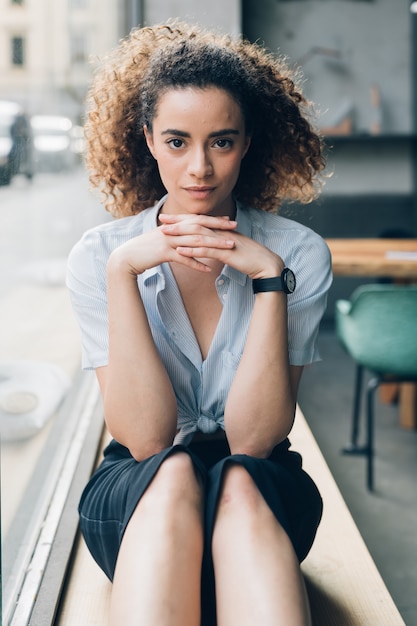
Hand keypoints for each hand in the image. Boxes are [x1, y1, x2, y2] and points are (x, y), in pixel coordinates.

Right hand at [108, 214, 237, 275]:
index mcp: (172, 225)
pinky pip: (184, 258)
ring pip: (195, 241)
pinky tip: (209, 269)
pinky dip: (197, 264)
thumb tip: (186, 239)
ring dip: (214, 244)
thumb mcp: (161, 240)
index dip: (213, 219)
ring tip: (229, 248)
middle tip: (235, 228)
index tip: (228, 221)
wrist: (126, 257)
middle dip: (218, 227)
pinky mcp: (163, 253)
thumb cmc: (144, 250)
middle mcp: (172, 229)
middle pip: (199, 226)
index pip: (196, 219)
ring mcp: (168, 240)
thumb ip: (174, 237)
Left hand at [160, 214, 283, 278]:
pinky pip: (206, 250)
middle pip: (196, 223)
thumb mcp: (233, 249)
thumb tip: (212, 245)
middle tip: (161, 219)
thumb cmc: (251, 258)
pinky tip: (180, 250)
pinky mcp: (226, 253)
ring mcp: (223, 242)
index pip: (200, 221)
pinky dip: (192, 249)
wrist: (266, 265)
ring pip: (198, 235)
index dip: (184, 219)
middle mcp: (221, 232)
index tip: (169, 217)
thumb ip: (222, 244)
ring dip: (180, 233)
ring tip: (165, 233)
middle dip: (177, 221)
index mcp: (223, 230)